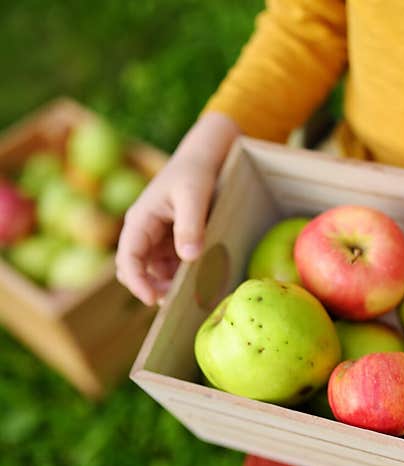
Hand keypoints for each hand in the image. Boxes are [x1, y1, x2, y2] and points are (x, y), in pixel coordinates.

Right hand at [115, 112, 239, 304]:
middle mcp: (144, 232)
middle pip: (137, 270)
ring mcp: (157, 238)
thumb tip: (188, 258)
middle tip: (178, 301)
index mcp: (140, 220)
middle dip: (152, 287)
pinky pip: (172, 265)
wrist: (206, 157)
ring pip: (156, 271)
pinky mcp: (172, 241)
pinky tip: (201, 277)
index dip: (136, 282)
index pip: (128, 258)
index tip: (152, 300)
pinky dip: (183, 274)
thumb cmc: (195, 172)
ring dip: (170, 283)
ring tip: (195, 289)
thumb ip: (190, 226)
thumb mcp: (194, 196)